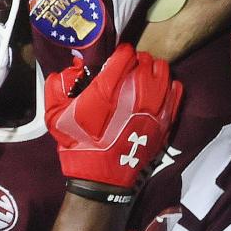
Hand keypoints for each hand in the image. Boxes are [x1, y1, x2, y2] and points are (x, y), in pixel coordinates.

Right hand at [44, 44, 181, 190]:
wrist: (101, 177)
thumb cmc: (77, 143)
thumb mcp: (54, 113)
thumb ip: (59, 84)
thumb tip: (73, 69)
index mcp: (107, 87)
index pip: (124, 53)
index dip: (119, 54)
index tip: (115, 60)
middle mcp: (134, 92)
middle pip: (146, 59)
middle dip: (136, 61)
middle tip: (128, 70)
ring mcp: (154, 106)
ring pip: (163, 71)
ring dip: (152, 71)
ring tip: (143, 79)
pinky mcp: (165, 120)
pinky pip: (176, 90)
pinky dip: (168, 86)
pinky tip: (158, 92)